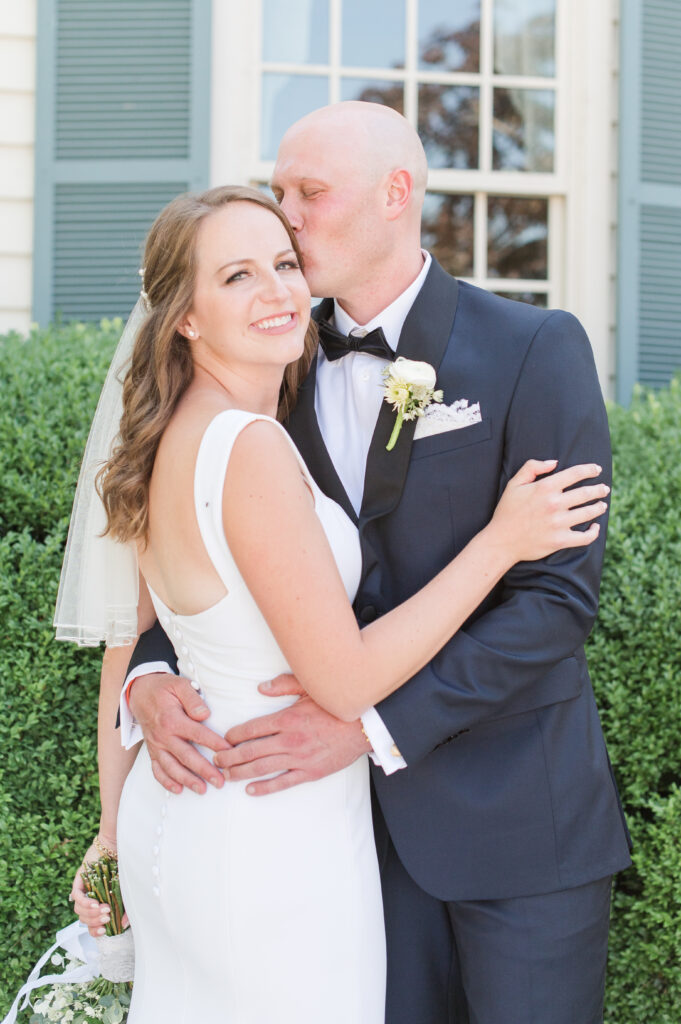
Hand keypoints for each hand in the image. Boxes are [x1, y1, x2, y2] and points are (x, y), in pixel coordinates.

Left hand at [69, 835, 128, 937]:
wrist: (118, 846)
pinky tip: (95, 903)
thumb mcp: (127, 891)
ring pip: (78, 910)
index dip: (95, 931)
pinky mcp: (79, 881)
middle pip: (84, 919)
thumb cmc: (124, 867)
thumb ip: (125, 908)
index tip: (104, 931)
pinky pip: (76, 897)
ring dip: (91, 913)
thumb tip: (122, 925)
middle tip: (107, 917)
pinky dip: (85, 902)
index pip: (91, 923)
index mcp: (99, 903)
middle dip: (94, 922)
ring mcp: (83, 890)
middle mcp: (89, 898)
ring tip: (104, 909)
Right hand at [129, 672, 229, 793]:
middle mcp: (163, 736)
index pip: (198, 734)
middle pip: (186, 756)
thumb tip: (205, 714)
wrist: (139, 691)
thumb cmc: (163, 688)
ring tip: (202, 790)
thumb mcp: (179, 685)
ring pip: (171, 767)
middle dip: (204, 771)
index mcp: (172, 719)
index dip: (215, 744)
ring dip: (187, 780)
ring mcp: (156, 745)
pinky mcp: (152, 749)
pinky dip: (166, 781)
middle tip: (220, 781)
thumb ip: (193, 699)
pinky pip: (157, 769)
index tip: (229, 752)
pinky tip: (178, 789)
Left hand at [214, 674, 369, 795]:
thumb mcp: (310, 688)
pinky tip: (250, 790)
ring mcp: (299, 758)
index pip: (252, 728)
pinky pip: (282, 782)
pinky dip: (264, 788)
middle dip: (230, 756)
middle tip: (215, 760)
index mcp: (287, 718)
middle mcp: (289, 740)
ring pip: (262, 768)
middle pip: (251, 750)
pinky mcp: (310, 772)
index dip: (234, 735)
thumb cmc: (336, 705)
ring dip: (241, 772)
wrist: (364, 727)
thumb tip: (260, 687)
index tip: (224, 738)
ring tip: (226, 775)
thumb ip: (284, 685)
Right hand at [491, 460, 609, 561]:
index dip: (590, 470)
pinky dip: (594, 531)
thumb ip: (532, 467)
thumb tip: (554, 462)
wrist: (501, 541)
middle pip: (586, 493)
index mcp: (545, 488)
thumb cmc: (507, 511)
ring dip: (599, 507)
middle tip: (604, 489)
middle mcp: (555, 504)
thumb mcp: (514, 484)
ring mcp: (559, 523)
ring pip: (589, 512)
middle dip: (599, 489)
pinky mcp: (560, 540)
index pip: (575, 474)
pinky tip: (595, 526)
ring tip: (602, 505)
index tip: (597, 470)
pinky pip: (585, 537)